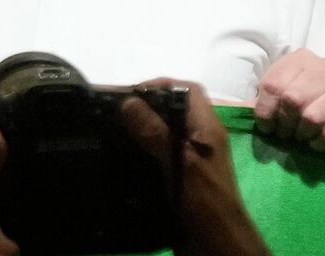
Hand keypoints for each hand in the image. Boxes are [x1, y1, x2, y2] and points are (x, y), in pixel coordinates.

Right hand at [121, 80, 271, 255]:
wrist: (217, 245)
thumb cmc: (204, 202)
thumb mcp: (180, 164)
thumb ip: (156, 132)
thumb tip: (129, 102)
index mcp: (206, 130)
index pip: (187, 90)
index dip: (159, 85)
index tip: (128, 94)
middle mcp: (198, 140)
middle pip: (171, 109)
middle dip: (142, 106)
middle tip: (110, 113)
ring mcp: (187, 160)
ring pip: (160, 132)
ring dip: (136, 129)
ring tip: (107, 131)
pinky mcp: (176, 178)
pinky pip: (153, 155)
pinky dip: (135, 151)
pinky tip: (116, 157)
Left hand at [253, 49, 324, 149]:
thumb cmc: (298, 91)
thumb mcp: (277, 85)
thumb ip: (257, 96)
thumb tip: (228, 110)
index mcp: (299, 59)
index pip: (273, 85)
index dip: (264, 111)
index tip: (265, 126)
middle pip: (294, 100)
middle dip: (283, 123)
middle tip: (283, 133)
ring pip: (313, 117)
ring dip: (301, 133)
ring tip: (299, 136)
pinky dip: (319, 143)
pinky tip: (315, 141)